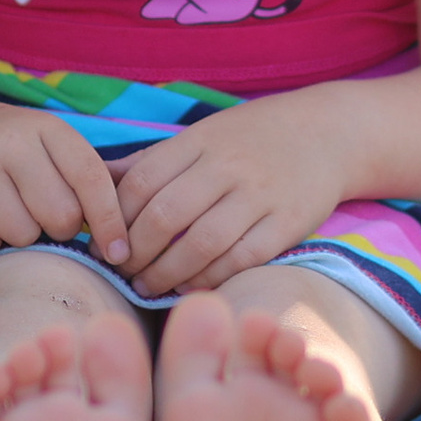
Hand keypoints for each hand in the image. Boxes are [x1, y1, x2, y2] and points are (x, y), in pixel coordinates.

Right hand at [0, 100, 131, 266]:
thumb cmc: (7, 152)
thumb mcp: (47, 147)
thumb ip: (86, 180)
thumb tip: (126, 238)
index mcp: (48, 128)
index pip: (92, 178)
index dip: (112, 221)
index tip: (120, 254)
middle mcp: (11, 140)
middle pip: (61, 216)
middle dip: (58, 230)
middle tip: (40, 217)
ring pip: (21, 234)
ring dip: (18, 237)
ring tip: (5, 213)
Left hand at [112, 100, 349, 296]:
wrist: (327, 133)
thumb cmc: (251, 140)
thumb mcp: (201, 137)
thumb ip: (151, 162)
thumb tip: (93, 181)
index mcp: (200, 141)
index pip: (142, 181)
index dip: (115, 219)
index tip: (104, 246)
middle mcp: (227, 165)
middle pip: (165, 215)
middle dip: (135, 253)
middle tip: (122, 273)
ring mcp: (259, 194)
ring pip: (200, 243)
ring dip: (166, 273)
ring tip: (147, 287)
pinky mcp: (287, 223)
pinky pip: (241, 259)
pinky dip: (209, 279)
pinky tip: (190, 287)